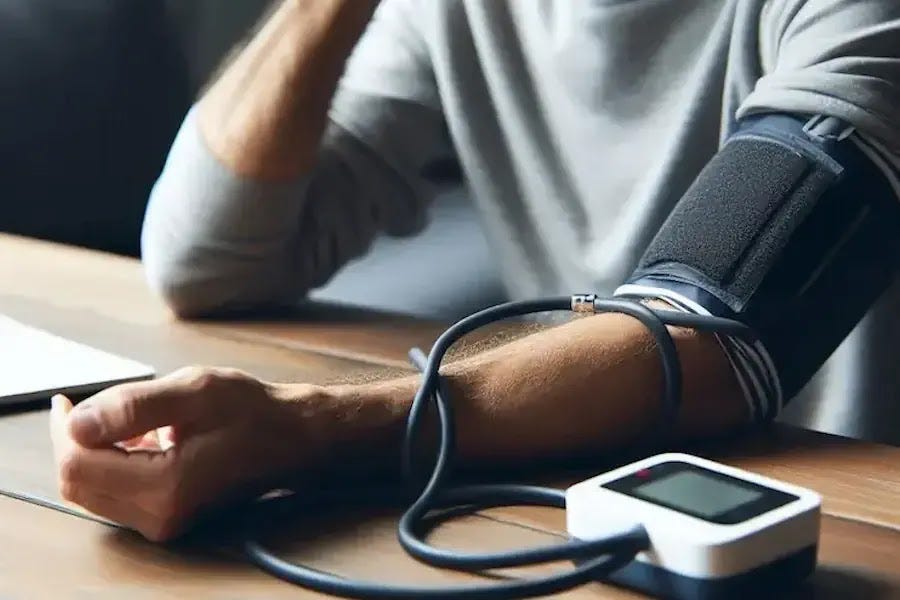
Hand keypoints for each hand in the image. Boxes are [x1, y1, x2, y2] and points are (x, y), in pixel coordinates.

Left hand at [49, 367, 321, 541]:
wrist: (294, 441)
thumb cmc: (253, 413)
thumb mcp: (195, 391)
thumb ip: (132, 406)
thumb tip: (78, 421)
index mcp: (164, 487)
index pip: (78, 464)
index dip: (64, 429)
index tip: (68, 400)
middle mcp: (159, 516)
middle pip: (78, 484)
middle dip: (73, 443)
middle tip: (85, 406)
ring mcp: (163, 522)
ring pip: (92, 491)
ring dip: (92, 453)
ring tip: (121, 418)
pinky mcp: (167, 519)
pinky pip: (114, 496)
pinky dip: (111, 465)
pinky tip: (136, 438)